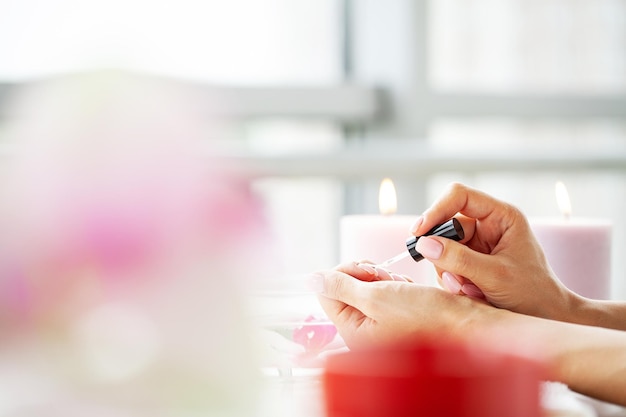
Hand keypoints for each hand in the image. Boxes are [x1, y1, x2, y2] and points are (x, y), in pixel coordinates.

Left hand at [313, 261, 491, 347]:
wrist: (467, 325)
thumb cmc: (427, 317)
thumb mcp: (377, 297)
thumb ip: (340, 286)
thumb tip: (312, 278)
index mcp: (353, 331)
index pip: (328, 293)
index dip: (344, 273)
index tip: (366, 270)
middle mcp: (365, 329)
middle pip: (347, 287)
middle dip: (366, 275)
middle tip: (384, 277)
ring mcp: (381, 321)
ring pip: (368, 285)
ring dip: (384, 278)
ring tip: (403, 286)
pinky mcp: (397, 313)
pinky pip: (387, 290)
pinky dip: (397, 283)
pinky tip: (411, 289)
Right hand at [411, 182, 576, 321]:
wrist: (545, 317)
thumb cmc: (532, 293)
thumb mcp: (494, 276)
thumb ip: (459, 259)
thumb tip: (423, 244)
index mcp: (501, 216)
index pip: (459, 196)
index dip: (436, 210)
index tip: (419, 232)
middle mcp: (487, 225)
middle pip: (446, 225)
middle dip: (443, 253)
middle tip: (452, 278)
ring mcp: (477, 243)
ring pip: (442, 248)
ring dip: (448, 271)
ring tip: (468, 290)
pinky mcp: (470, 260)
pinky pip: (446, 264)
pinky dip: (451, 280)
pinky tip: (469, 292)